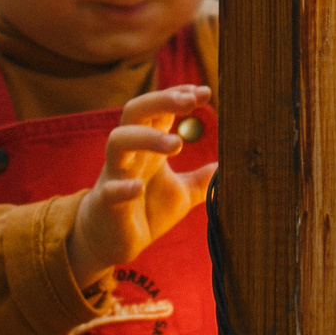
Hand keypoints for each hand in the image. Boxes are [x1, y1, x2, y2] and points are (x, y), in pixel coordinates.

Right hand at [66, 85, 217, 285]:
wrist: (112, 242)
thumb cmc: (146, 211)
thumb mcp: (182, 194)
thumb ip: (203, 180)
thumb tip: (229, 167)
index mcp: (148, 147)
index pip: (159, 109)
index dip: (178, 96)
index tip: (204, 92)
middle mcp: (130, 153)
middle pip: (137, 112)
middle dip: (161, 100)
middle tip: (190, 100)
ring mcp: (115, 175)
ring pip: (118, 141)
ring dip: (146, 137)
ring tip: (176, 143)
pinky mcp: (106, 203)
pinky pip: (110, 190)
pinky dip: (122, 187)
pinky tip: (137, 187)